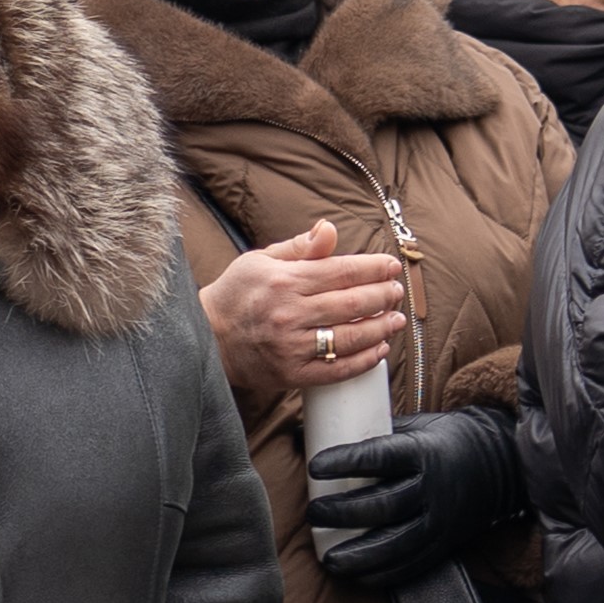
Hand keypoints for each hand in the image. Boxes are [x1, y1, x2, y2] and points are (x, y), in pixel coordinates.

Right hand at [200, 219, 408, 401]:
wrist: (206, 338)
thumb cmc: (236, 294)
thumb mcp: (261, 260)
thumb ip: (300, 247)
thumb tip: (330, 229)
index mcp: (285, 281)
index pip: (341, 271)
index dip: (372, 268)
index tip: (391, 266)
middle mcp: (290, 313)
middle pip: (352, 304)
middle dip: (382, 296)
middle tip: (397, 292)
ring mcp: (292, 346)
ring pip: (349, 337)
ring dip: (380, 328)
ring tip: (396, 319)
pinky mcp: (293, 373)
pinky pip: (337, 369)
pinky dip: (364, 361)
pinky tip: (379, 350)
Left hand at [305, 405, 528, 592]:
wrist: (499, 466)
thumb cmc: (443, 441)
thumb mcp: (414, 426)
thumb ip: (370, 434)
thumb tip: (305, 432)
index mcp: (423, 452)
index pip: (379, 458)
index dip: (345, 462)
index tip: (315, 466)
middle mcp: (432, 488)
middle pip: (383, 506)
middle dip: (343, 513)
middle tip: (314, 512)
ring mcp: (439, 520)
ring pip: (396, 543)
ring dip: (359, 554)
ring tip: (328, 559)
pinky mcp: (443, 544)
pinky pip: (410, 565)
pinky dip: (381, 574)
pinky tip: (356, 575)